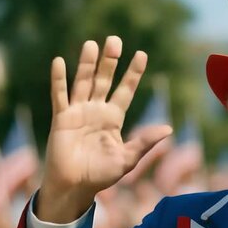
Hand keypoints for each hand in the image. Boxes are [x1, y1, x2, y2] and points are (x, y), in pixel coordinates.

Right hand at [38, 36, 171, 222]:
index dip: (133, 73)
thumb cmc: (101, 175)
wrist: (75, 187)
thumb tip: (168, 128)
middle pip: (104, 80)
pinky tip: (60, 62)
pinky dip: (59, 79)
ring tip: (92, 44)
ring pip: (84, 82)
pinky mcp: (61, 118)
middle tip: (115, 40)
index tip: (142, 55)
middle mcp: (96, 111)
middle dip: (110, 61)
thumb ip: (145, 142)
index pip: (125, 90)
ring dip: (87, 64)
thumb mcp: (128, 158)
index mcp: (114, 118)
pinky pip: (60, 96)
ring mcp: (78, 112)